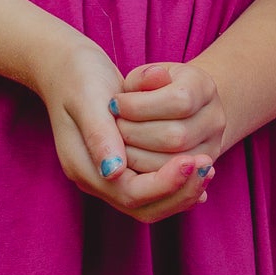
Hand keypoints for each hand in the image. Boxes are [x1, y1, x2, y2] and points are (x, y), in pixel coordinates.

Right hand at [32, 31, 210, 223]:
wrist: (67, 67)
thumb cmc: (78, 76)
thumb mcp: (87, 98)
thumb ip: (99, 135)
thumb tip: (114, 171)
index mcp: (83, 166)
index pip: (130, 194)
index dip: (164, 182)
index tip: (191, 161)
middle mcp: (96, 179)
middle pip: (144, 207)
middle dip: (179, 191)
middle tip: (208, 167)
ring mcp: (109, 175)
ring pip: (151, 204)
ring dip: (182, 190)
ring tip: (208, 168)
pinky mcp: (123, 166)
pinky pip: (153, 190)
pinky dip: (177, 185)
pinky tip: (198, 172)